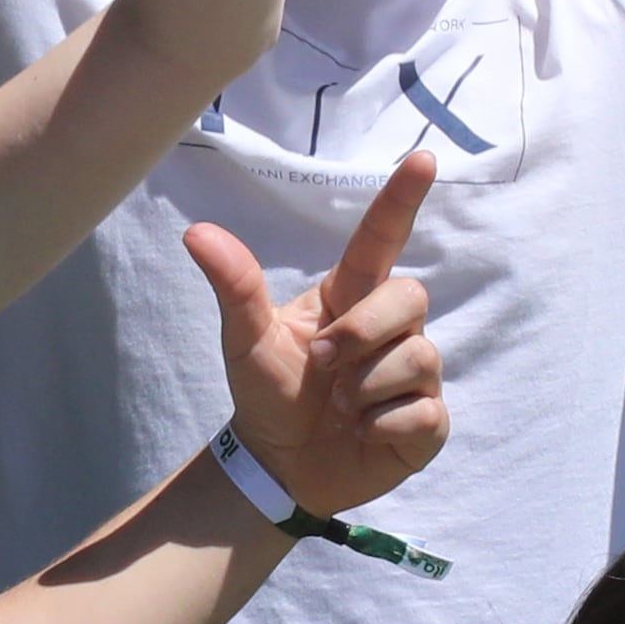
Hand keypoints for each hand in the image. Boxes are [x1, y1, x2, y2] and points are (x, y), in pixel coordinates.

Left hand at [189, 153, 444, 516]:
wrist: (279, 466)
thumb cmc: (269, 394)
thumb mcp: (245, 340)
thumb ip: (235, 285)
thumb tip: (196, 232)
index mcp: (350, 297)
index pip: (382, 239)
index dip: (402, 199)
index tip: (423, 157)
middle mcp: (391, 327)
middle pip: (409, 297)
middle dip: (361, 332)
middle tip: (322, 364)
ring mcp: (415, 372)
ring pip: (417, 357)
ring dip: (365, 388)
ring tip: (340, 407)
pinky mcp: (428, 420)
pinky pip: (423, 412)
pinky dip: (383, 428)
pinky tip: (363, 433)